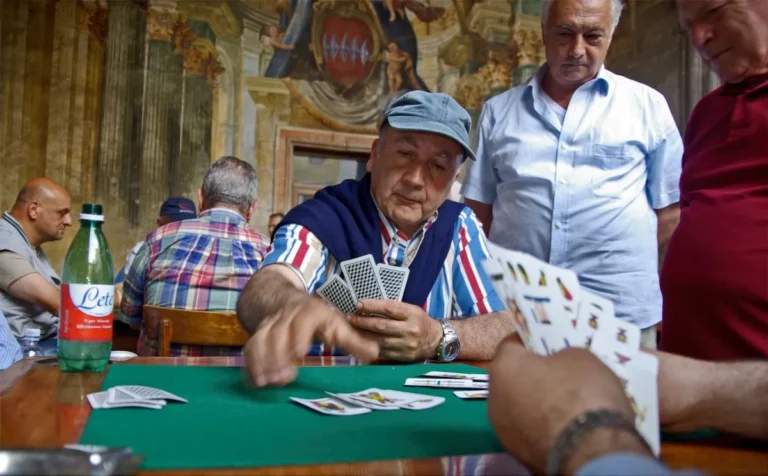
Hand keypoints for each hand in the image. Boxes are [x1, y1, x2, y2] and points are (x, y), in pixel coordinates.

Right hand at [243, 296, 378, 386]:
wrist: (285, 300)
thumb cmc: (317, 317)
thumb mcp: (337, 324)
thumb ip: (354, 341)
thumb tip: (375, 353)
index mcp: (309, 312)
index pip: (303, 320)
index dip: (299, 335)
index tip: (299, 352)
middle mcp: (286, 317)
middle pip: (278, 333)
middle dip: (277, 354)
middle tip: (281, 377)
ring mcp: (270, 325)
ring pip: (261, 339)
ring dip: (261, 361)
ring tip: (266, 382)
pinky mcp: (258, 335)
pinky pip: (250, 347)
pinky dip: (250, 364)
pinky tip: (255, 381)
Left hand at [347, 299, 442, 361]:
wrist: (436, 341)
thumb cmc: (420, 321)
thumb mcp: (412, 310)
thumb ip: (394, 309)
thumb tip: (370, 306)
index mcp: (412, 314)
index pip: (389, 308)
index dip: (372, 306)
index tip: (359, 304)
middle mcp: (410, 330)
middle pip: (381, 326)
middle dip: (363, 321)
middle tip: (350, 318)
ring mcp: (406, 345)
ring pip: (379, 340)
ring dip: (363, 335)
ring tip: (352, 330)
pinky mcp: (402, 357)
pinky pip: (383, 352)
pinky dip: (370, 347)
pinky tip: (361, 343)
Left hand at [488, 339, 645, 473]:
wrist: (592, 454)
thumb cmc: (583, 394)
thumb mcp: (581, 357)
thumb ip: (560, 355)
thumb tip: (556, 364)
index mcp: (504, 367)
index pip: (511, 343)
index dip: (532, 341)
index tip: (550, 343)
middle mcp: (494, 398)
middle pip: (512, 377)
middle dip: (533, 374)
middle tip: (561, 374)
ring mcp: (504, 430)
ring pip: (519, 405)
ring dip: (536, 402)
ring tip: (566, 404)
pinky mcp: (518, 453)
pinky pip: (530, 430)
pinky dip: (543, 426)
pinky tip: (566, 427)